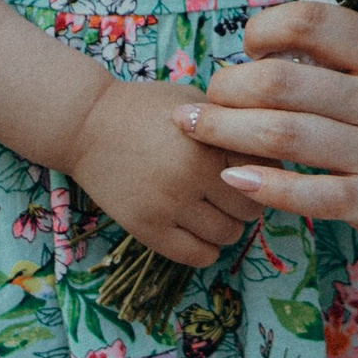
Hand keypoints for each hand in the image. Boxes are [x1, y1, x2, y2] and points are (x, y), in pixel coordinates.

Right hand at [69, 76, 258, 264]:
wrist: (85, 124)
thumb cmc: (144, 107)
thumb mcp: (193, 101)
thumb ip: (230, 121)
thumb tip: (271, 145)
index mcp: (211, 139)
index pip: (266, 170)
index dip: (266, 172)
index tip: (253, 171)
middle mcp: (194, 174)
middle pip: (251, 208)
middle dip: (248, 203)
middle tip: (233, 194)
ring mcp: (170, 204)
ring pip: (228, 236)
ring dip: (228, 227)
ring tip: (213, 212)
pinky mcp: (147, 228)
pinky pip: (196, 256)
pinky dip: (206, 250)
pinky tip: (198, 233)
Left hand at [194, 3, 357, 283]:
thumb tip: (319, 32)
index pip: (313, 22)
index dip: (266, 28)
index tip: (249, 47)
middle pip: (280, 79)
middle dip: (227, 85)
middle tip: (206, 97)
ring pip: (282, 134)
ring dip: (225, 131)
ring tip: (194, 130)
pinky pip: (310, 194)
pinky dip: (265, 186)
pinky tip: (235, 180)